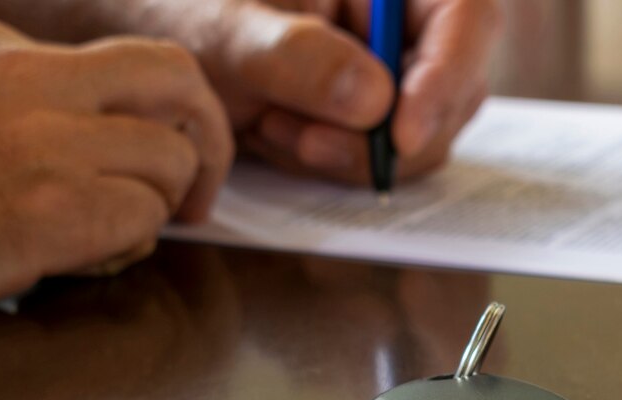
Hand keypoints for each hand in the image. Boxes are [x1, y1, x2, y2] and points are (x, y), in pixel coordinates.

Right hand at [0, 20, 232, 329]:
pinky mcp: (51, 209)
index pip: (125, 66)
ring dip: (159, 206)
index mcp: (0, 49)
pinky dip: (130, 243)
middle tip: (196, 194)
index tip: (159, 158)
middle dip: (208, 135)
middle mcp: (31, 80)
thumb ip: (13, 104)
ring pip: (170, 158)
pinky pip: (144, 218)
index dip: (159, 116)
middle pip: (175, 77)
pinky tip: (79, 258)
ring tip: (109, 237)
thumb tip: (91, 141)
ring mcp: (45, 141)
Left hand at [124, 0, 499, 184]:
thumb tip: (375, 101)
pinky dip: (327, 163)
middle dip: (380, 136)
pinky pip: (379, 160)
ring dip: (344, 154)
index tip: (399, 134)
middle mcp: (404, 22)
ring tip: (270, 125)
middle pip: (451, 91)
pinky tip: (276, 134)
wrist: (156, 40)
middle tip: (305, 141)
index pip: (466, 17)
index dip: (446, 78)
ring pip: (417, 138)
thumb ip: (296, 56)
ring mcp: (394, 71)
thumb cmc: (185, 11)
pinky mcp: (372, 115)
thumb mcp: (229, 28)